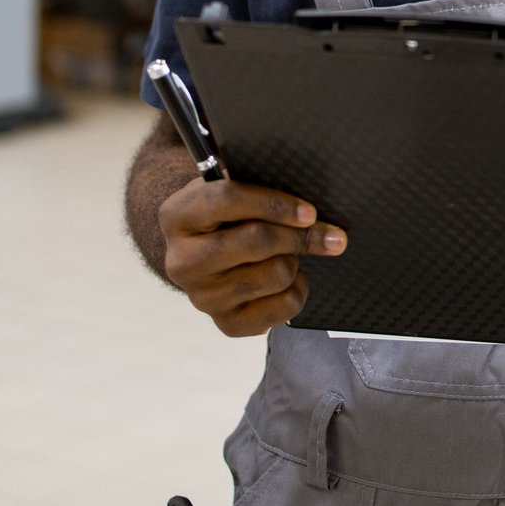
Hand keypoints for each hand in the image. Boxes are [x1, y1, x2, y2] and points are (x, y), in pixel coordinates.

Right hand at [158, 178, 346, 335]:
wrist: (202, 256)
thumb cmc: (223, 215)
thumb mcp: (226, 187)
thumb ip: (253, 181)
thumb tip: (302, 200)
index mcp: (176, 216)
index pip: (227, 200)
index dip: (274, 203)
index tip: (309, 212)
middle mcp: (182, 261)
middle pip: (258, 241)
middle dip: (301, 235)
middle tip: (328, 233)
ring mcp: (203, 297)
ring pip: (277, 273)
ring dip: (295, 261)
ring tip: (289, 253)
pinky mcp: (226, 324)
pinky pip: (285, 307)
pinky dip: (298, 289)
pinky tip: (288, 279)